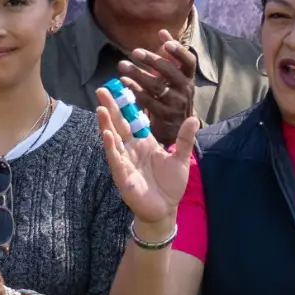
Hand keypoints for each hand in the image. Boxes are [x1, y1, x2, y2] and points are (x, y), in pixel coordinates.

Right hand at [96, 92, 197, 226]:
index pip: (133, 119)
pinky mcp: (123, 176)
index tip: (120, 86)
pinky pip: (115, 159)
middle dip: (111, 108)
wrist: (166, 209)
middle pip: (119, 125)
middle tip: (101, 89)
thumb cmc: (171, 185)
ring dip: (106, 124)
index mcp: (145, 142)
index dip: (126, 105)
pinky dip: (110, 147)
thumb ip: (185, 139)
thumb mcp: (182, 159)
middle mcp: (132, 149)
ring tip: (100, 108)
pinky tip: (106, 134)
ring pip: (113, 139)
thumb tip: (193, 118)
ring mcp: (125, 161)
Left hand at [116, 32, 198, 145]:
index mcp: (189, 78)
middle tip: (135, 52)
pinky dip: (134, 90)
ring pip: (156, 86)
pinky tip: (123, 81)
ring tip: (122, 65)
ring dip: (138, 74)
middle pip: (170, 72)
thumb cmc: (172, 95)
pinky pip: (147, 100)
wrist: (176, 128)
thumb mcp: (175, 77)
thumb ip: (169, 56)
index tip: (166, 43)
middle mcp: (185, 90)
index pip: (189, 61)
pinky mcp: (163, 116)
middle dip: (153, 60)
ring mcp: (175, 104)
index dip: (179, 52)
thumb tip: (162, 32)